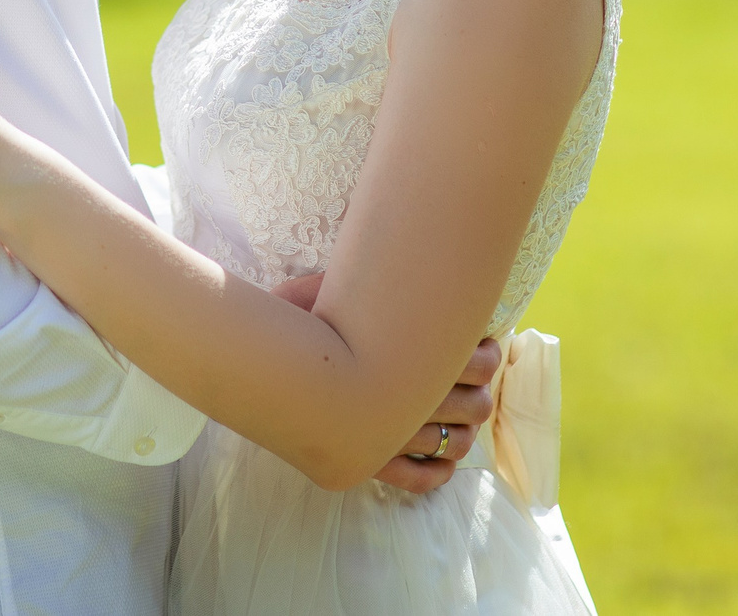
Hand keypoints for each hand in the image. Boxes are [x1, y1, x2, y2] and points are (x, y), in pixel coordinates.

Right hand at [273, 273, 501, 494]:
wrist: (251, 363)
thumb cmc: (295, 321)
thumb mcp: (334, 289)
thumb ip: (376, 283)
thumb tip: (400, 257)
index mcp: (403, 360)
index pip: (472, 364)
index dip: (486, 354)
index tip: (483, 342)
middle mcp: (402, 407)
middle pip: (473, 405)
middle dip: (482, 386)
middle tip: (477, 368)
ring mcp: (386, 442)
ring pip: (455, 444)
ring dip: (469, 428)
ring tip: (467, 408)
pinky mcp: (369, 466)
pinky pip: (419, 479)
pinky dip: (440, 470)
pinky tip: (445, 454)